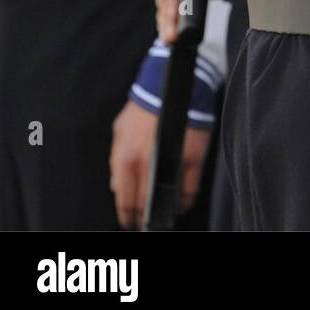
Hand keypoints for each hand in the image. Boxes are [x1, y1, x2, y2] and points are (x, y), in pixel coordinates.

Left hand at [109, 100, 211, 228]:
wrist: (170, 85)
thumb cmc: (143, 108)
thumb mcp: (119, 131)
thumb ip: (116, 160)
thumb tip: (116, 185)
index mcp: (125, 159)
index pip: (124, 198)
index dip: (127, 215)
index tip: (130, 222)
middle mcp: (146, 164)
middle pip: (144, 203)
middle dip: (144, 218)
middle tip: (146, 224)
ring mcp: (171, 161)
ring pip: (168, 199)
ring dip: (167, 211)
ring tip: (166, 216)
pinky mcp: (193, 157)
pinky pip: (190, 188)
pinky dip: (187, 200)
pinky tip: (183, 204)